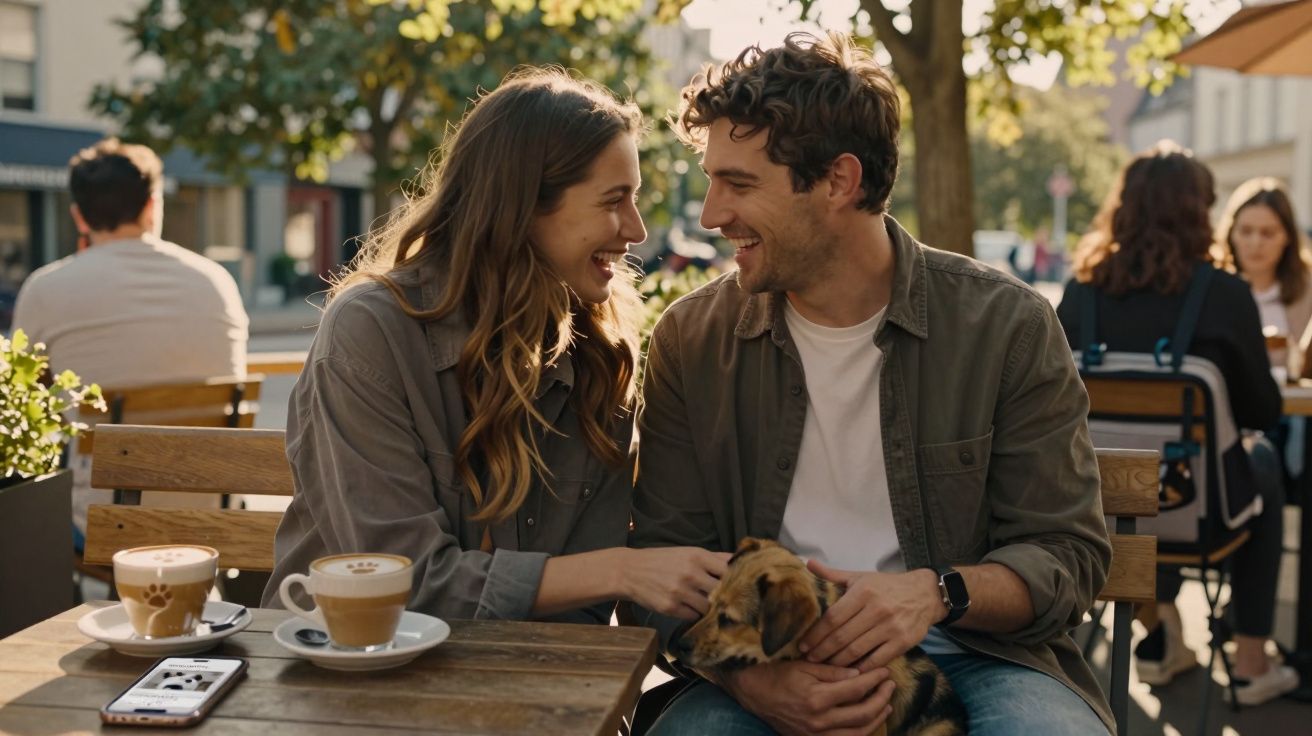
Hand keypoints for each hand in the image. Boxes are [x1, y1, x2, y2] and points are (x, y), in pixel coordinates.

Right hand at [619, 547, 730, 619]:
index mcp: (697, 556)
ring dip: (709, 608)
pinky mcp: (670, 607)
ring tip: (707, 606)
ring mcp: (680, 592)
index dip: (737, 580)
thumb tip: (740, 559)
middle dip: (726, 597)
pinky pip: (693, 616)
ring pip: (708, 607)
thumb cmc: (663, 560)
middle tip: (728, 601)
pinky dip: (694, 614)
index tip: (740, 586)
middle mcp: (690, 573)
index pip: (729, 570)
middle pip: (722, 591)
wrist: (630, 571)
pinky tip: (690, 608)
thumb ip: (714, 557)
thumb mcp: (687, 552)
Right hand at [723, 659, 894, 734]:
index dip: (874, 679)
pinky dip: (860, 733)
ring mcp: (815, 734)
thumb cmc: (776, 674)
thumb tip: (860, 674)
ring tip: (886, 704)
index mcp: (817, 698)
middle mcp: (818, 720)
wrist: (752, 693)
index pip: (857, 689)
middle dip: (881, 698)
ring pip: (858, 733)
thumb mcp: (804, 665)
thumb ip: (833, 672)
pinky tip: (868, 721)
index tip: (884, 670)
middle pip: (863, 714)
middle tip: (890, 685)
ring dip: (876, 718)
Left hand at [799, 562, 944, 670]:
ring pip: (857, 650)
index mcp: (863, 592)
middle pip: (842, 636)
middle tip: (809, 659)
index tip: (803, 644)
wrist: (925, 594)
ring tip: (824, 667)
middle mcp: (876, 609)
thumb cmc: (887, 586)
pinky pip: (877, 659)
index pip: (833, 617)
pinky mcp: (903, 642)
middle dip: (822, 651)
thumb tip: (808, 563)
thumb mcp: (861, 576)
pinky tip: (850, 672)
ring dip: (838, 662)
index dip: (816, 633)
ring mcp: (891, 627)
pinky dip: (862, 668)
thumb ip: (834, 574)